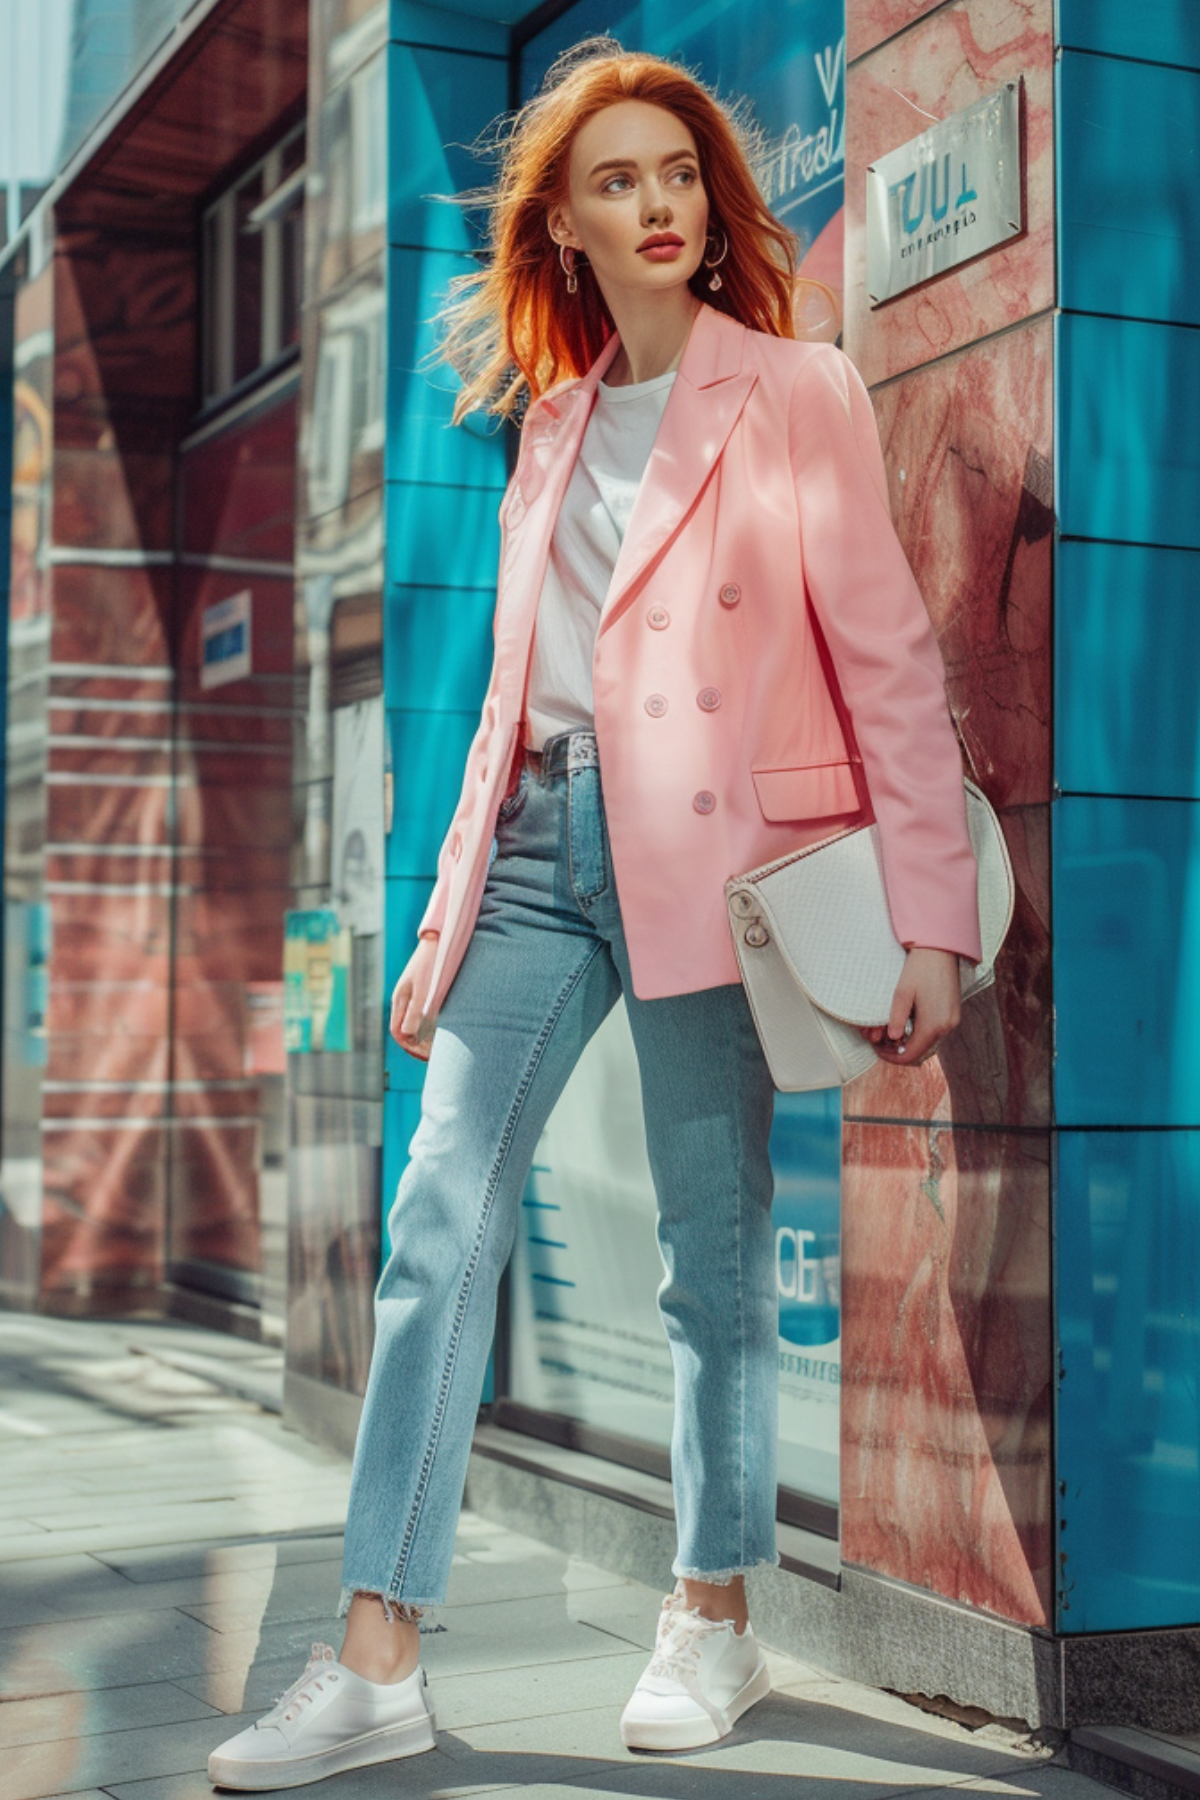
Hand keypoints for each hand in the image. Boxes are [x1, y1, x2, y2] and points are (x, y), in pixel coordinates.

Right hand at [390, 937, 440, 1060]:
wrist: (438, 942)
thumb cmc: (431, 964)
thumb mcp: (424, 989)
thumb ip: (416, 1011)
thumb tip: (406, 1035)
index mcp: (400, 1000)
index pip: (397, 1032)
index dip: (409, 1047)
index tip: (425, 1055)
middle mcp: (404, 1002)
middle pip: (404, 1032)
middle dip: (417, 1047)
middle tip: (433, 1057)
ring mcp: (413, 999)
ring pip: (414, 1026)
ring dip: (423, 1040)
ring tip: (438, 1049)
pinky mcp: (423, 995)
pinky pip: (422, 1018)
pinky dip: (430, 1029)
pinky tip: (442, 1033)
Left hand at [860, 946, 960, 1066]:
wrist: (940, 950)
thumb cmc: (919, 968)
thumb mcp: (902, 993)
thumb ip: (897, 1018)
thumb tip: (893, 1038)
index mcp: (933, 1024)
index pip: (911, 1055)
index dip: (892, 1057)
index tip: (878, 1050)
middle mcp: (947, 1027)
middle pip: (921, 1053)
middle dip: (900, 1052)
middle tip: (882, 1044)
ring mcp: (952, 1021)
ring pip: (929, 1045)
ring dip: (911, 1045)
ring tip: (892, 1035)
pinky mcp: (953, 1014)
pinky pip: (936, 1034)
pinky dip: (921, 1036)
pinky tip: (907, 1027)